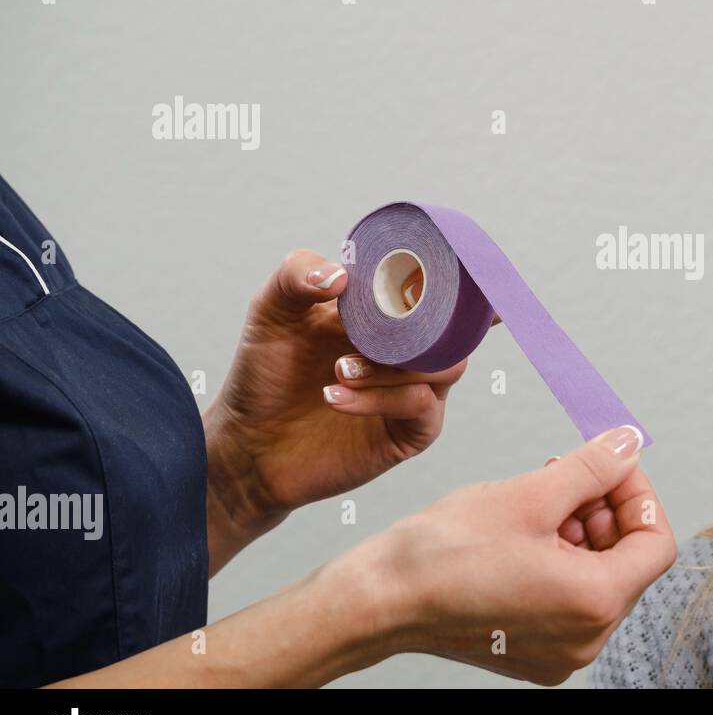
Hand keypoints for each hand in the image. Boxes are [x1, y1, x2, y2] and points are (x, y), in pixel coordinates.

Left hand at [203, 249, 496, 570]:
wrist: (250, 444)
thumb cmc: (265, 375)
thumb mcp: (271, 312)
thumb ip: (296, 275)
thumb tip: (342, 277)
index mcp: (388, 312)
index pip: (439, 288)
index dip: (460, 278)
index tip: (455, 270)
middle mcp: (409, 349)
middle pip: (458, 327)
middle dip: (428, 322)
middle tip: (377, 328)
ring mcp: (414, 389)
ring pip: (446, 365)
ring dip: (393, 364)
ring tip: (340, 370)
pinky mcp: (411, 432)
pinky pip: (420, 405)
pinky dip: (380, 397)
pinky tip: (334, 397)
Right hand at [346, 425, 674, 685]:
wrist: (380, 599)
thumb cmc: (442, 553)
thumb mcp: (529, 494)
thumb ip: (592, 468)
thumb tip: (629, 445)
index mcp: (594, 603)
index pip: (655, 543)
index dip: (638, 495)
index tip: (613, 466)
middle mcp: (586, 640)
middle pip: (628, 562)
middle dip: (606, 510)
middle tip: (570, 475)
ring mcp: (560, 652)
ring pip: (598, 578)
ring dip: (582, 531)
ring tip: (542, 500)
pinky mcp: (535, 652)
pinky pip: (570, 600)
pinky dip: (561, 560)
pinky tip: (528, 531)